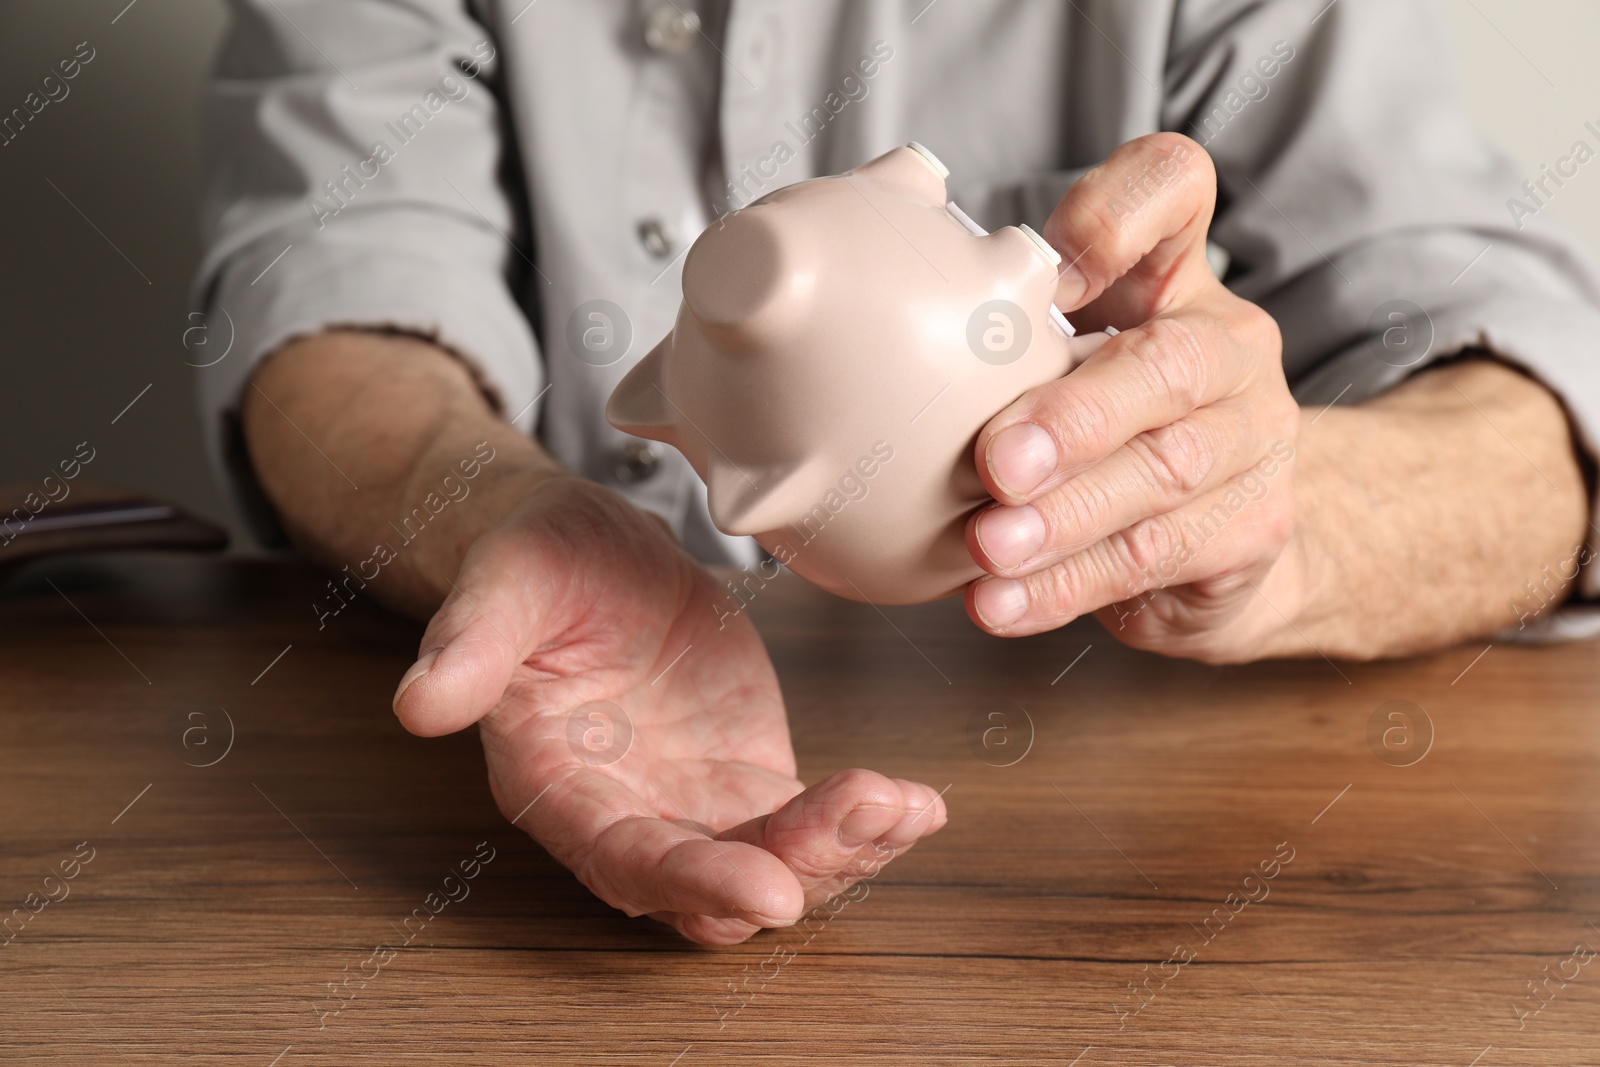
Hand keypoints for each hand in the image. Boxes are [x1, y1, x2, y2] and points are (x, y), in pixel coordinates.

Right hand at [392, 476, 947, 943]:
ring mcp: (694, 804)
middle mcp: (629, 814)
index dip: (695, 883)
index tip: (770, 890)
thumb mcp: (501, 585)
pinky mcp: (747, 776)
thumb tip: (420, 704)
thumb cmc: (533, 564)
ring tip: (904, 806)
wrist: (586, 546)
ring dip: (844, 851)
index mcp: (558, 785)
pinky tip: (918, 805)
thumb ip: (469, 647)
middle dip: (796, 868)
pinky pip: (809, 821)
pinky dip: (865, 823)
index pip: (624, 860)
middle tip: (866, 819)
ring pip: (774, 866)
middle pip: (714, 886)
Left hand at [965, 133, 1303, 661]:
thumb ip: (988, 334)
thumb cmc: (1107, 429)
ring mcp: (1252, 439)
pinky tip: (1001, 602)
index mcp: (1171, 277)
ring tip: (990, 546)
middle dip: (1079, 414)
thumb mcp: (1059, 361)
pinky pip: (1152, 558)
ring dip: (1065, 515)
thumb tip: (827, 324)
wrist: (1219, 544)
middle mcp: (1228, 346)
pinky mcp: (1250, 529)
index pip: (1173, 188)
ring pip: (1163, 473)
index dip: (1120, 211)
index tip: (1053, 267)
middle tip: (996, 460)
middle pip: (1173, 360)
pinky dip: (1067, 586)